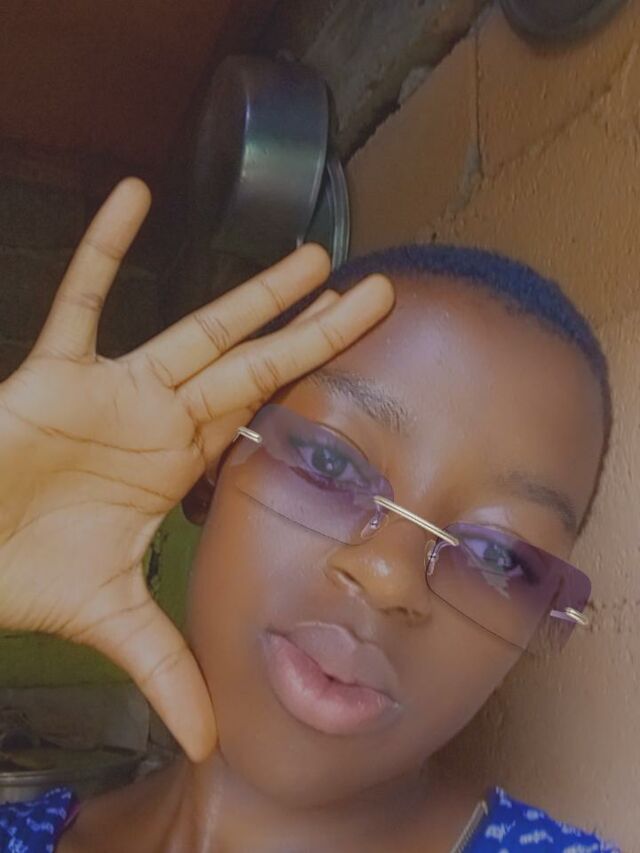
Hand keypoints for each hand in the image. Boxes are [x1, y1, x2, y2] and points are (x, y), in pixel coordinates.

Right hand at [0, 179, 393, 760]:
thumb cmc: (31, 574)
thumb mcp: (116, 621)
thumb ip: (166, 667)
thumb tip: (209, 744)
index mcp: (179, 462)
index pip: (264, 415)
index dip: (311, 389)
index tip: (358, 369)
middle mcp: (159, 417)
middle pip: (254, 364)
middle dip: (313, 330)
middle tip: (375, 290)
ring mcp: (112, 390)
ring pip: (194, 329)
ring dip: (250, 295)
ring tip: (307, 254)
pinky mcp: (54, 374)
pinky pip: (81, 300)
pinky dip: (106, 251)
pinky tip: (133, 197)